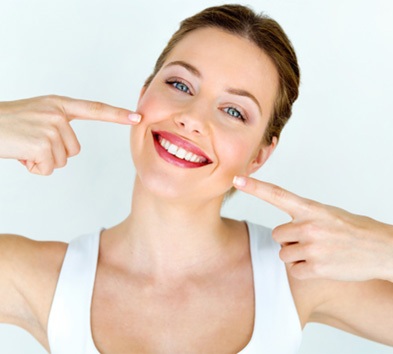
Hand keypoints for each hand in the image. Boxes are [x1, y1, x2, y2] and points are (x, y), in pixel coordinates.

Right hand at [0, 95, 140, 174]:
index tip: (137, 117)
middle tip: (29, 142)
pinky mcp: (42, 143)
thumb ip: (58, 126)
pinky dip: (34, 168)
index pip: (94, 109)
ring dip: (42, 160)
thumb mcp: (36, 116)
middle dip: (52, 153)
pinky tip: (20, 155)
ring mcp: (51, 127)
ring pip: (62, 160)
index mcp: (58, 105)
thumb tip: (69, 149)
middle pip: (74, 150)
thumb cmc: (6, 125)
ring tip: (23, 146)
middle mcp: (58, 114)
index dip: (116, 114)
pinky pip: (48, 168)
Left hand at [233, 176, 392, 281]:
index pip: (277, 194)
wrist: (381, 249)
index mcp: (311, 208)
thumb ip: (303, 216)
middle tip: (310, 240)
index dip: (255, 187)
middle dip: (289, 239)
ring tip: (318, 252)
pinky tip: (321, 264)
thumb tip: (283, 227)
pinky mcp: (316, 267)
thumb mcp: (327, 213)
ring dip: (296, 255)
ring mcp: (312, 247)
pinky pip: (294, 269)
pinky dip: (303, 269)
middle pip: (277, 234)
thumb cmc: (353, 230)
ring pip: (284, 253)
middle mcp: (309, 225)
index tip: (237, 179)